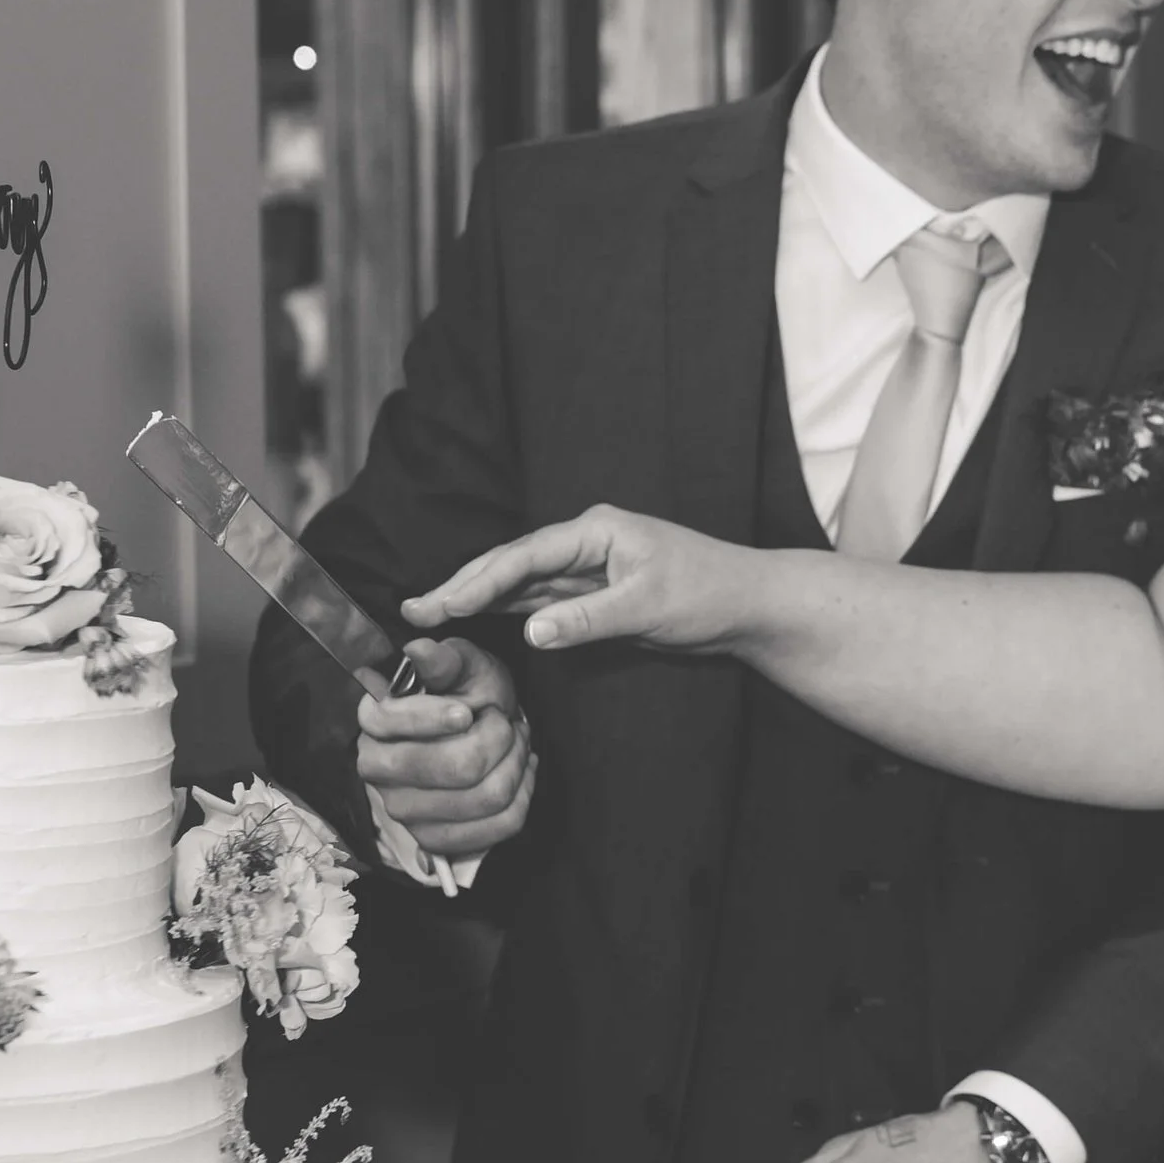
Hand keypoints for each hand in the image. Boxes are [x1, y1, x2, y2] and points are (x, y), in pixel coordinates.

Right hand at [355, 635, 534, 858]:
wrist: (477, 732)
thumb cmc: (466, 694)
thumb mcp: (461, 666)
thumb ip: (444, 660)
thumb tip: (420, 650)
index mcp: (374, 720)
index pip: (401, 726)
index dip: (442, 717)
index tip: (468, 711)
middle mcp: (378, 769)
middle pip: (458, 768)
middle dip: (500, 740)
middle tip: (506, 724)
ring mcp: (404, 810)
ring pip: (486, 798)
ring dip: (516, 766)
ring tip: (517, 745)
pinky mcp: (435, 839)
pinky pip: (498, 827)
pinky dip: (523, 797)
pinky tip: (519, 773)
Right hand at [405, 511, 748, 656]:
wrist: (748, 604)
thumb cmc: (709, 594)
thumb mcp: (648, 608)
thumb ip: (587, 619)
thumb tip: (532, 631)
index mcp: (595, 531)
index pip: (523, 556)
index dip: (478, 581)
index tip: (442, 605)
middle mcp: (585, 543)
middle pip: (511, 564)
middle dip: (462, 586)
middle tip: (414, 610)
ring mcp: (588, 568)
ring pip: (520, 583)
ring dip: (477, 598)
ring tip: (429, 614)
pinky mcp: (594, 593)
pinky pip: (540, 599)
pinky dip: (506, 609)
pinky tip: (476, 618)